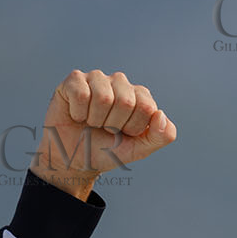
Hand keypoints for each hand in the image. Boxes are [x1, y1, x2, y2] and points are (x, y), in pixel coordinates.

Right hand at [28, 69, 176, 199]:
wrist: (75, 158)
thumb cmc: (108, 151)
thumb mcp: (139, 150)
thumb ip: (161, 137)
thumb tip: (160, 114)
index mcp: (140, 96)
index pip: (146, 107)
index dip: (134, 127)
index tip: (124, 133)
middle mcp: (120, 82)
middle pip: (125, 101)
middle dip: (114, 124)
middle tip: (106, 128)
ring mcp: (97, 78)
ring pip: (103, 97)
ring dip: (96, 120)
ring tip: (92, 122)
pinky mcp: (75, 80)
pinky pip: (81, 95)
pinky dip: (79, 113)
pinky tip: (78, 115)